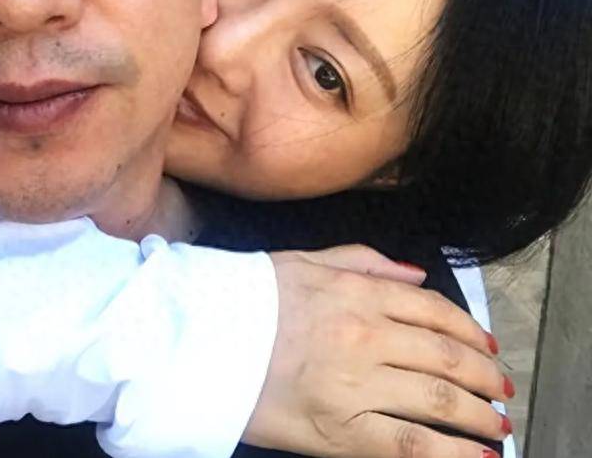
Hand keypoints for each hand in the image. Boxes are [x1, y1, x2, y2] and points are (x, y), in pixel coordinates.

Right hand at [243, 247, 509, 457]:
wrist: (195, 339)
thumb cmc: (246, 298)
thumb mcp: (302, 261)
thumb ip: (363, 262)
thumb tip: (417, 275)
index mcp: (357, 292)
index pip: (435, 310)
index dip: (471, 331)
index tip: (488, 347)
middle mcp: (366, 334)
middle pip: (447, 357)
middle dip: (486, 377)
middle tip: (502, 390)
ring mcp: (357, 384)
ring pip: (441, 401)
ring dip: (481, 415)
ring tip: (497, 424)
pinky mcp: (342, 430)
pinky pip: (411, 446)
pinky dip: (452, 455)